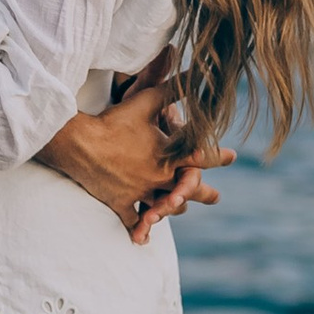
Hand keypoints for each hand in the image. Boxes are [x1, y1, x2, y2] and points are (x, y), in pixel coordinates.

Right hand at [38, 54, 230, 244]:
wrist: (82, 144)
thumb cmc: (116, 120)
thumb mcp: (146, 100)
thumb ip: (172, 89)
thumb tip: (195, 73)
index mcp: (167, 156)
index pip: (198, 156)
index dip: (217, 156)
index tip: (231, 156)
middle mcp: (158, 179)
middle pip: (187, 190)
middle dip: (203, 193)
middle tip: (216, 197)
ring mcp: (140, 194)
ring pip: (164, 208)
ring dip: (174, 208)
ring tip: (180, 207)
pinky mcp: (121, 204)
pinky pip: (133, 222)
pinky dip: (139, 230)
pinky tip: (143, 240)